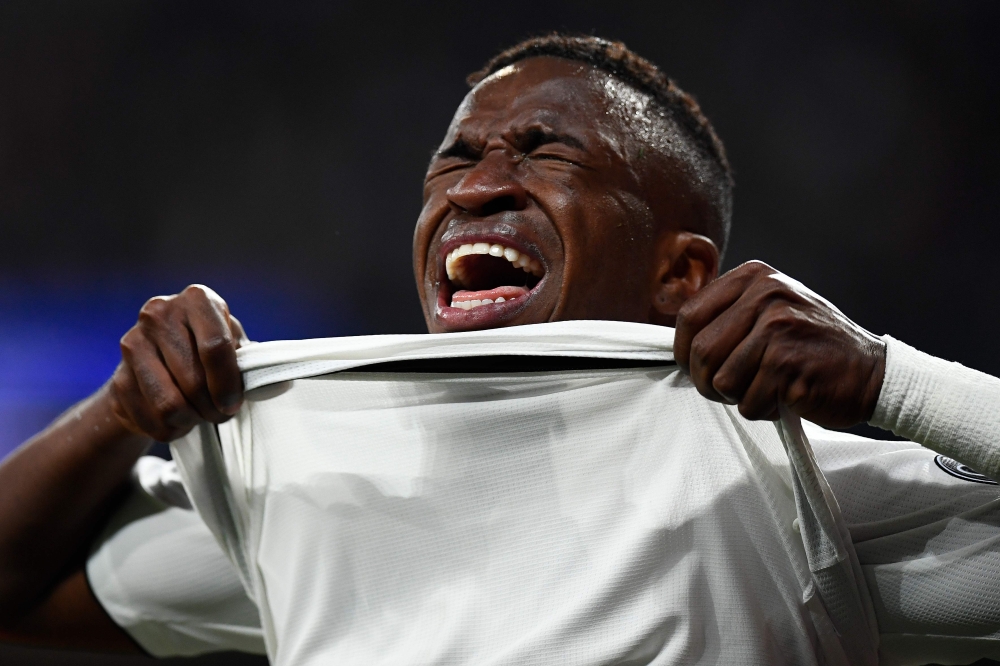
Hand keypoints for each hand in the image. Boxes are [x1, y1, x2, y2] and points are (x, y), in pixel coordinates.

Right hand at [106, 285, 247, 441]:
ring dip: (191, 420)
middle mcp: (160, 312)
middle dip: (213, 408)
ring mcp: (133, 342)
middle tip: (220, 414)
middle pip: (193, 380)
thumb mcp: (233, 345)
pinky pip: (151, 420)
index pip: (215, 347)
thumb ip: (249, 358)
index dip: (228, 384)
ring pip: (169, 404)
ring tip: (201, 416)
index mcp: (198, 299)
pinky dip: (170, 429)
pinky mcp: (118, 377)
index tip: (234, 403)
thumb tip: (270, 378)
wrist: (157, 361)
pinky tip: (178, 419)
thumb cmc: (207, 350)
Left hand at [673, 261, 885, 428]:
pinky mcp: (788, 363)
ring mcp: (778, 327)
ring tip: (767, 388)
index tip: (695, 367)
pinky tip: (786, 397)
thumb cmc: (813, 348)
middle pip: (700, 351)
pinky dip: (762, 409)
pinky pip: (748, 402)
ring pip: (722, 380)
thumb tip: (680, 338)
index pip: (689, 315)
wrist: (873, 373)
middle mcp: (766, 295)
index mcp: (754, 278)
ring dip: (739, 397)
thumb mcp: (771, 311)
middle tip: (730, 390)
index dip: (684, 351)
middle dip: (707, 382)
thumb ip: (729, 314)